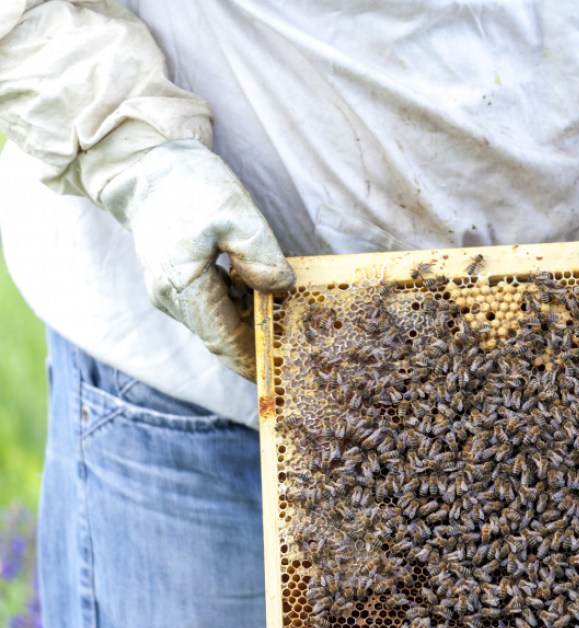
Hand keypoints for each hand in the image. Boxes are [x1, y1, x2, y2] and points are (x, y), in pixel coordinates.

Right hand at [96, 140, 294, 379]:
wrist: (145, 166)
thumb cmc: (189, 186)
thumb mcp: (236, 213)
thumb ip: (261, 255)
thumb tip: (280, 288)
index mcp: (181, 286)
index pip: (221, 340)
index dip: (250, 361)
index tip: (278, 374)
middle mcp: (168, 297)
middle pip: (220, 334)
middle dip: (256, 341)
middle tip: (297, 344)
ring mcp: (167, 291)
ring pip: (215, 320)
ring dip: (249, 320)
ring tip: (287, 313)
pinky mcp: (173, 281)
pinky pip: (208, 304)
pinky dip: (236, 303)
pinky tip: (261, 289)